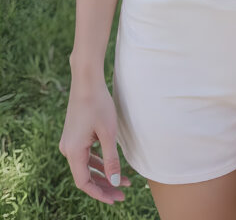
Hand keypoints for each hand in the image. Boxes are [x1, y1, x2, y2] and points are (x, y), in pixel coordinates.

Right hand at [59, 80, 131, 204]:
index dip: (100, 193)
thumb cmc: (98, 104)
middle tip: (123, 193)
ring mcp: (70, 141)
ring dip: (103, 173)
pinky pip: (86, 154)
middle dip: (105, 185)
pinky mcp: (74, 135)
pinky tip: (112, 164)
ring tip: (124, 180)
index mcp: (73, 151)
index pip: (84, 182)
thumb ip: (111, 160)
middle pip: (85, 176)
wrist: (87, 80)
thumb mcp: (109, 133)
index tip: (116, 199)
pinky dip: (98, 161)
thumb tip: (114, 183)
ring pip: (86, 165)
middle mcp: (67, 149)